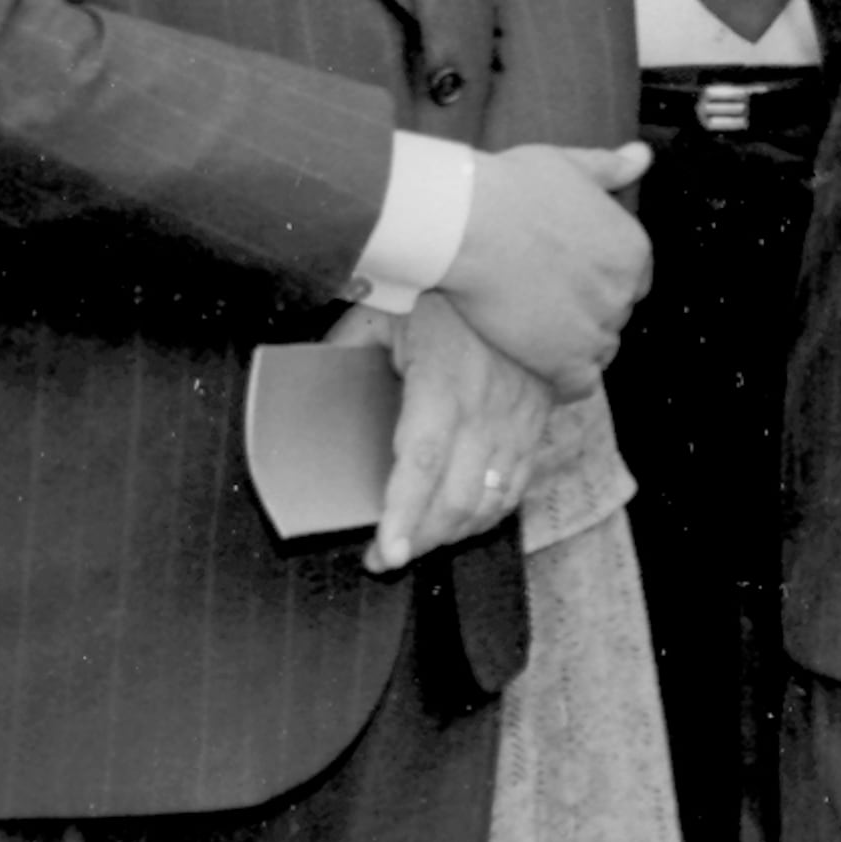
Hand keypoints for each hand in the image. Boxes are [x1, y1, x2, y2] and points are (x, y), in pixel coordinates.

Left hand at [333, 295, 554, 572]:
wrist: (526, 283)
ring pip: (488, 502)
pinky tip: (460, 524)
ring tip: (416, 544)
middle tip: (385, 558)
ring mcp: (516, 425)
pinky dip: (486, 516)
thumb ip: (346, 345)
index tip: (386, 552)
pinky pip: (514, 489)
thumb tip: (305, 379)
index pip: (422, 462)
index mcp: (443, 383)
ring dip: (451, 534)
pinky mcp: (535, 430)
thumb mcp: (387, 309)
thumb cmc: (448, 298)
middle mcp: (486, 412)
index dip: (403, 513)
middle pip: (456, 498)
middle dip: (419, 540)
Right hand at [438, 140, 651, 397]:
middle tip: (543, 302)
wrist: (467, 224)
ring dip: (574, 346)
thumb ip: (611, 167)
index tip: (566, 277)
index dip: (598, 279)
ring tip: (537, 333)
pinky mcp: (565, 361)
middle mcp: (625, 292)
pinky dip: (563, 382)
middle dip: (585, 311)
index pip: (631, 279)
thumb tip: (642, 155)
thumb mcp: (570, 165)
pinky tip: (541, 369)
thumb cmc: (512, 188)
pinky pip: (578, 385)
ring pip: (598, 350)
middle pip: (613, 314)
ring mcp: (597, 329)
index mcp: (633, 249)